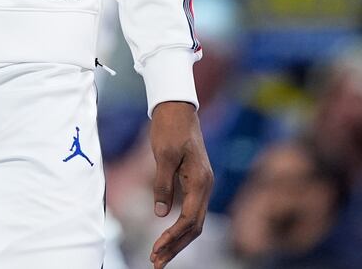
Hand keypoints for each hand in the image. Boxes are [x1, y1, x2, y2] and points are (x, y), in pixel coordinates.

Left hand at [149, 100, 212, 267]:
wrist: (177, 107)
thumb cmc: (170, 127)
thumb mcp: (164, 154)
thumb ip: (163, 184)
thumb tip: (161, 214)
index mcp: (201, 181)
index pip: (189, 219)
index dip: (173, 237)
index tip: (156, 250)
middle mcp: (205, 185)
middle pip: (195, 227)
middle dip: (176, 247)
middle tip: (156, 263)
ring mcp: (201, 184)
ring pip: (193, 222)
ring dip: (177, 241)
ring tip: (159, 257)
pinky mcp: (193, 182)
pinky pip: (189, 211)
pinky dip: (178, 227)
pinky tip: (166, 237)